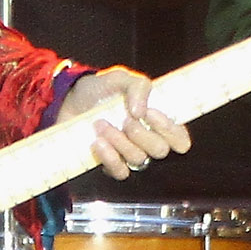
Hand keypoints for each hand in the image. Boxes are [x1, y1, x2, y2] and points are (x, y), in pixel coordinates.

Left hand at [59, 68, 190, 178]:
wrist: (71, 100)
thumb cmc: (102, 89)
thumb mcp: (121, 78)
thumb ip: (138, 87)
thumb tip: (140, 112)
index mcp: (158, 121)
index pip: (180, 139)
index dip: (170, 131)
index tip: (150, 113)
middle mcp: (148, 141)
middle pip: (160, 151)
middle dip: (141, 134)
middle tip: (124, 119)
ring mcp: (130, 154)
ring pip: (138, 159)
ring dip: (119, 141)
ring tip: (100, 123)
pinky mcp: (111, 164)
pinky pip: (120, 171)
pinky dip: (109, 157)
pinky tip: (98, 142)